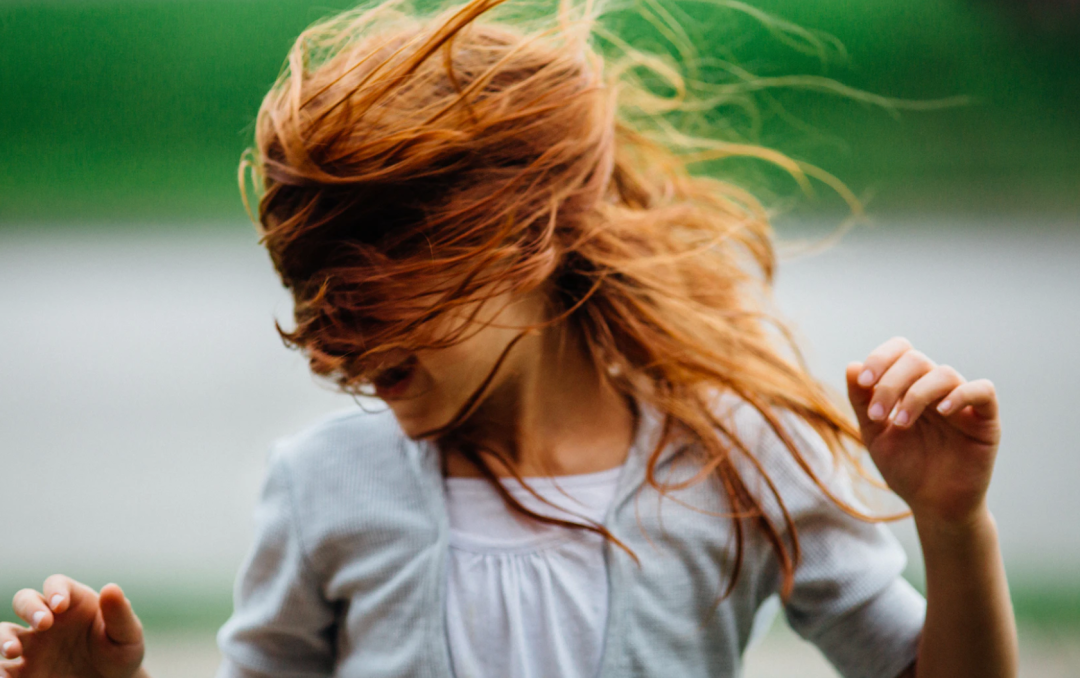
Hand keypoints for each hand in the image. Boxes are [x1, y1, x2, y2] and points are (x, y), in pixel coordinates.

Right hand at [0, 576, 144, 677]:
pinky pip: (4, 667)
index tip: (61, 605)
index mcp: (74, 602)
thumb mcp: (128, 635)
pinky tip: (4, 677)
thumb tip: (111, 587)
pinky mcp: (23, 670)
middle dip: (29, 608)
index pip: (57, 585)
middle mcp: (48, 619)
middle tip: (43, 624)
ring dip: (4, 638)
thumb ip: (119, 613)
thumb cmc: (121, 652)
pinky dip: (0, 670)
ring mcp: (32, 644)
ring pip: (5, 631)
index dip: (55, 590)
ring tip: (12, 651)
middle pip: (25, 600)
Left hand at [846, 337, 1000, 527]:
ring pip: (944, 373)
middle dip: (890, 383)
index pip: (900, 351)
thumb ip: (862, 402)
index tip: (863, 382)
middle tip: (877, 415)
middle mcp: (936, 389)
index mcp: (910, 387)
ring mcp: (962, 403)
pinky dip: (961, 394)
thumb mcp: (875, 435)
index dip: (880, 358)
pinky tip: (941, 411)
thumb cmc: (906, 469)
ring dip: (915, 394)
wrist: (933, 506)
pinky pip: (983, 390)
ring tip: (900, 424)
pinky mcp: (986, 420)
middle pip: (916, 360)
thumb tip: (851, 366)